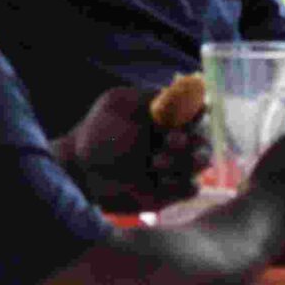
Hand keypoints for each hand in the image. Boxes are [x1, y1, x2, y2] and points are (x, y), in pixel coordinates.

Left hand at [59, 86, 209, 211]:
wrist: (80, 169)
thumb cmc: (97, 132)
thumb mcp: (117, 104)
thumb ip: (148, 98)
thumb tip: (181, 91)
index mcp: (166, 117)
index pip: (196, 111)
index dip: (199, 112)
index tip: (193, 113)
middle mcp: (175, 141)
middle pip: (203, 137)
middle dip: (193, 139)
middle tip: (171, 141)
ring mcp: (174, 167)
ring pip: (201, 162)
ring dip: (185, 161)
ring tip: (156, 163)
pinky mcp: (170, 192)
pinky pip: (191, 189)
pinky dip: (181, 184)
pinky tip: (159, 180)